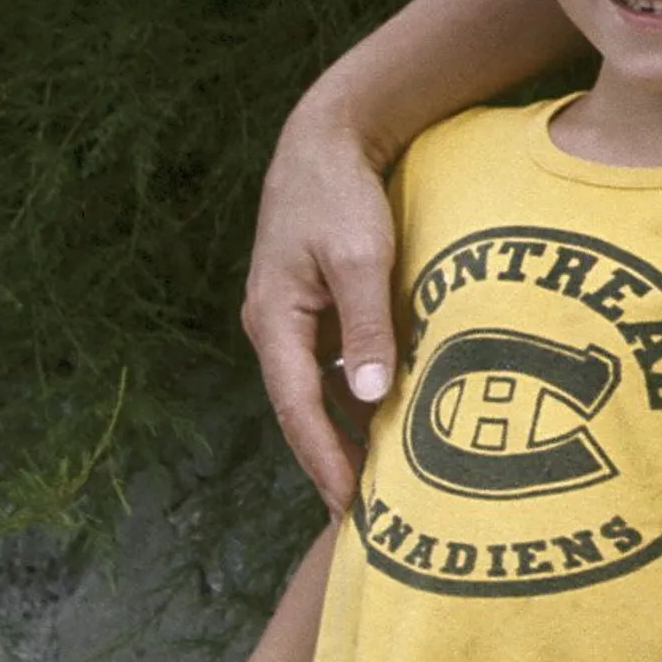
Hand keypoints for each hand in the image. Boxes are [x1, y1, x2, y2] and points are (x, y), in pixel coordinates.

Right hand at [242, 103, 401, 509]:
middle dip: (330, 465)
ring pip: (318, 395)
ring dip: (344, 437)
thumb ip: (367, 325)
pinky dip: (355, 402)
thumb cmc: (341, 194)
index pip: (297, 410)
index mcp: (274, 322)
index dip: (323, 461)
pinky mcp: (317, 311)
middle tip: (364, 520)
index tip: (349, 506)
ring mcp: (294, 322)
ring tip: (379, 489)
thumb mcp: (359, 257)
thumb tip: (373, 398)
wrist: (327, 141)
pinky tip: (386, 430)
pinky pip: (332, 369)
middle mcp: (276, 330)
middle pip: (302, 412)